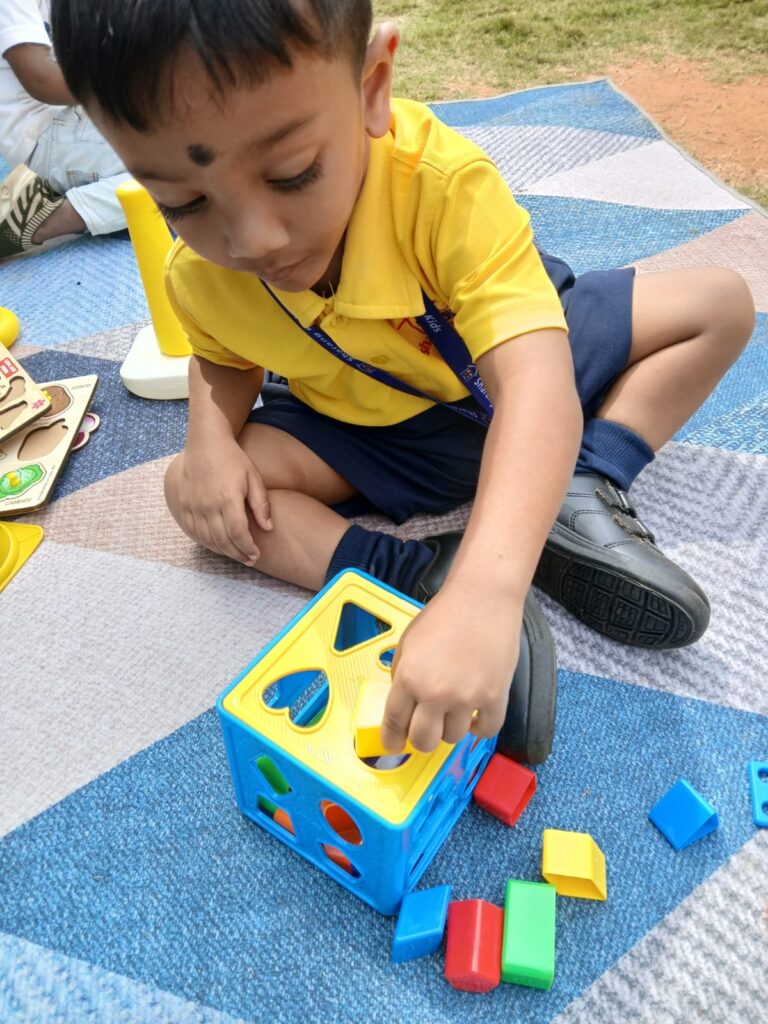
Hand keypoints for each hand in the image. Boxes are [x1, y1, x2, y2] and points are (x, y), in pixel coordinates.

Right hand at [172, 438, 271, 564]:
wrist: (205, 443)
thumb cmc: (233, 459)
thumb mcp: (253, 477)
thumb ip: (261, 504)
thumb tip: (268, 528)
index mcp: (227, 497)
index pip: (238, 532)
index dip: (247, 547)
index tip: (256, 555)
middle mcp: (208, 504)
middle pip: (222, 540)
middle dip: (237, 553)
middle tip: (249, 560)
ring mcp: (193, 505)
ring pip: (207, 539)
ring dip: (223, 551)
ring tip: (236, 554)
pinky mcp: (183, 505)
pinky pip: (193, 531)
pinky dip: (206, 543)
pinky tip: (218, 546)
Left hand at [381, 582, 522, 752]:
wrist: (482, 598)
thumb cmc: (444, 615)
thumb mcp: (408, 643)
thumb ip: (402, 676)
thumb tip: (404, 705)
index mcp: (409, 678)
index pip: (394, 722)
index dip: (391, 739)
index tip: (393, 745)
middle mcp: (435, 693)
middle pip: (423, 741)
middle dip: (421, 739)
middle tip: (426, 730)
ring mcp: (466, 697)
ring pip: (453, 737)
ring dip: (451, 727)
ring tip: (454, 708)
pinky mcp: (495, 697)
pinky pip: (486, 730)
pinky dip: (479, 728)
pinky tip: (474, 715)